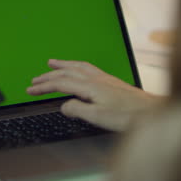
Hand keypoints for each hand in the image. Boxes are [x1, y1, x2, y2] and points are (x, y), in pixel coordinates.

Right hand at [27, 59, 163, 131]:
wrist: (151, 111)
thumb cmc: (128, 115)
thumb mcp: (98, 117)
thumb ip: (78, 109)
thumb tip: (63, 106)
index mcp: (90, 86)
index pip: (60, 83)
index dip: (44, 86)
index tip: (30, 90)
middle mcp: (95, 78)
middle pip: (66, 72)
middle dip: (48, 76)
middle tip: (34, 80)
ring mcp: (104, 77)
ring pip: (77, 66)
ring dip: (62, 65)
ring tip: (51, 63)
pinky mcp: (110, 80)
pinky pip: (87, 67)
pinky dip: (76, 66)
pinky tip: (77, 69)